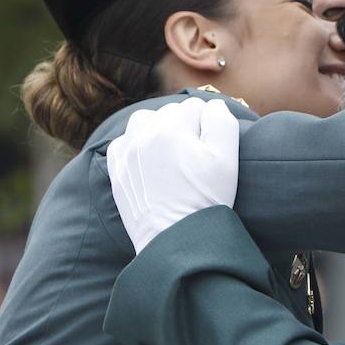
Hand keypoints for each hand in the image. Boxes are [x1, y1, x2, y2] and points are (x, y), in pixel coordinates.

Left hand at [106, 97, 239, 253]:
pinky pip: (123, 142)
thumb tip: (212, 106)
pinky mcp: (117, 170)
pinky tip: (151, 162)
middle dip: (185, 126)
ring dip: (158, 129)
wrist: (175, 238)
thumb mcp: (227, 160)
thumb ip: (222, 122)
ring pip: (144, 121)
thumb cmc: (205, 200)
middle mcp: (144, 135)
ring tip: (173, 152)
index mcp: (172, 128)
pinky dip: (136, 145)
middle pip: (170, 112)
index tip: (212, 148)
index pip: (196, 106)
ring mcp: (127, 152)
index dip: (209, 125)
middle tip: (196, 155)